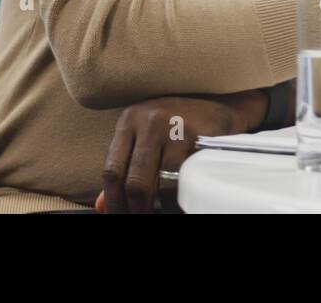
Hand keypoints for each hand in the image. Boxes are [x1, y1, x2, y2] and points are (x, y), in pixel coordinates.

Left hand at [97, 92, 265, 212]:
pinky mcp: (201, 136)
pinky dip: (182, 196)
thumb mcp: (144, 136)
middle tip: (141, 218)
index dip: (113, 201)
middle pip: (134, 180)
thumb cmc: (176, 123)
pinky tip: (180, 203)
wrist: (219, 102)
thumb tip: (101, 206)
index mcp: (129, 121)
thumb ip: (124, 167)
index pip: (112, 170)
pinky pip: (188, 176)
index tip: (119, 215)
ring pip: (162, 182)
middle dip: (136, 209)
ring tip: (162, 213)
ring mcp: (176, 127)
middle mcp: (149, 121)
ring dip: (161, 206)